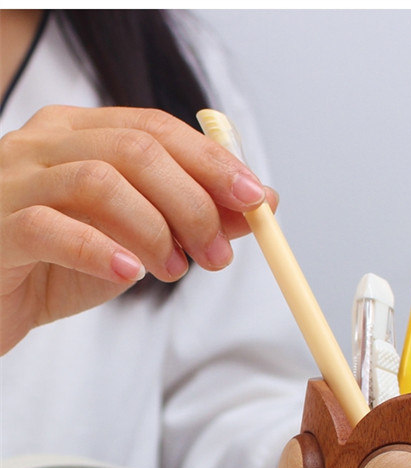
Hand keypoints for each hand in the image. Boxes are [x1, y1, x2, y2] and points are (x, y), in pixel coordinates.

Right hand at [0, 105, 277, 354]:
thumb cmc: (60, 265)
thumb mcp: (138, 239)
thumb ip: (194, 217)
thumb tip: (263, 202)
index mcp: (78, 134)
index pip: (156, 129)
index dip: (212, 163)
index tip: (256, 199)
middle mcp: (43, 145)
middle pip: (135, 151)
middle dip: (193, 203)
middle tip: (217, 254)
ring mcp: (12, 181)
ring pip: (99, 182)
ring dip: (156, 231)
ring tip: (174, 271)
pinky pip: (49, 227)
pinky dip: (100, 250)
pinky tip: (131, 272)